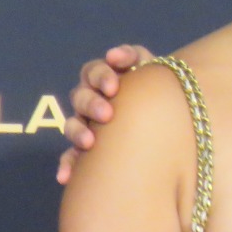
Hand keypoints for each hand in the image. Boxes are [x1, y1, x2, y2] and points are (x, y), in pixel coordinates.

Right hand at [56, 44, 153, 183]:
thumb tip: (114, 55)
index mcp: (105, 77)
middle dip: (92, 104)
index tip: (114, 86)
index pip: (94, 71)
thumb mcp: (152, 69)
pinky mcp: (87, 148)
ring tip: (89, 142)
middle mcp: (91, 98)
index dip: (101, 76)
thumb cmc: (157, 89)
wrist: (167, 116)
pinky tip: (65, 176)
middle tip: (107, 113)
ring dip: (78, 131)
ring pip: (72, 124)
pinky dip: (68, 164)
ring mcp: (87, 123)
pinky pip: (71, 156)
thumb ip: (135, 57)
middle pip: (81, 96)